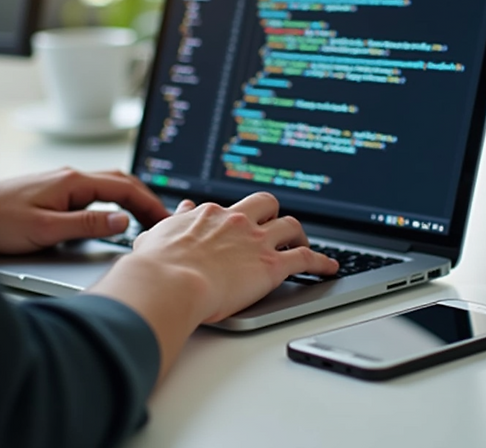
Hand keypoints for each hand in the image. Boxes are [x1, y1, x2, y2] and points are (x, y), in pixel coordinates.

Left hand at [0, 168, 169, 253]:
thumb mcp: (46, 230)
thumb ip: (87, 226)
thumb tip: (122, 221)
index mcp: (72, 182)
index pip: (124, 188)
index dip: (150, 205)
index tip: (165, 221)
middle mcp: (69, 177)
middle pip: (120, 181)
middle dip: (146, 199)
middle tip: (163, 221)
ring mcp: (60, 183)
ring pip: (107, 185)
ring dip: (130, 199)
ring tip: (145, 219)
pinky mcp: (52, 192)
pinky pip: (93, 192)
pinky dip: (112, 201)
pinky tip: (113, 216)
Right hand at [88, 192, 337, 381]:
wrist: (168, 283)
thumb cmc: (156, 266)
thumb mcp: (158, 235)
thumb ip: (174, 221)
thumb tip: (181, 209)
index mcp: (210, 215)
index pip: (231, 208)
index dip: (239, 217)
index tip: (242, 225)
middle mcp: (236, 221)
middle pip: (267, 203)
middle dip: (274, 214)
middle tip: (276, 228)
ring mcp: (256, 241)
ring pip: (291, 226)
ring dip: (300, 235)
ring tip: (304, 246)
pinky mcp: (271, 266)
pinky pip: (306, 258)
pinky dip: (321, 262)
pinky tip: (328, 268)